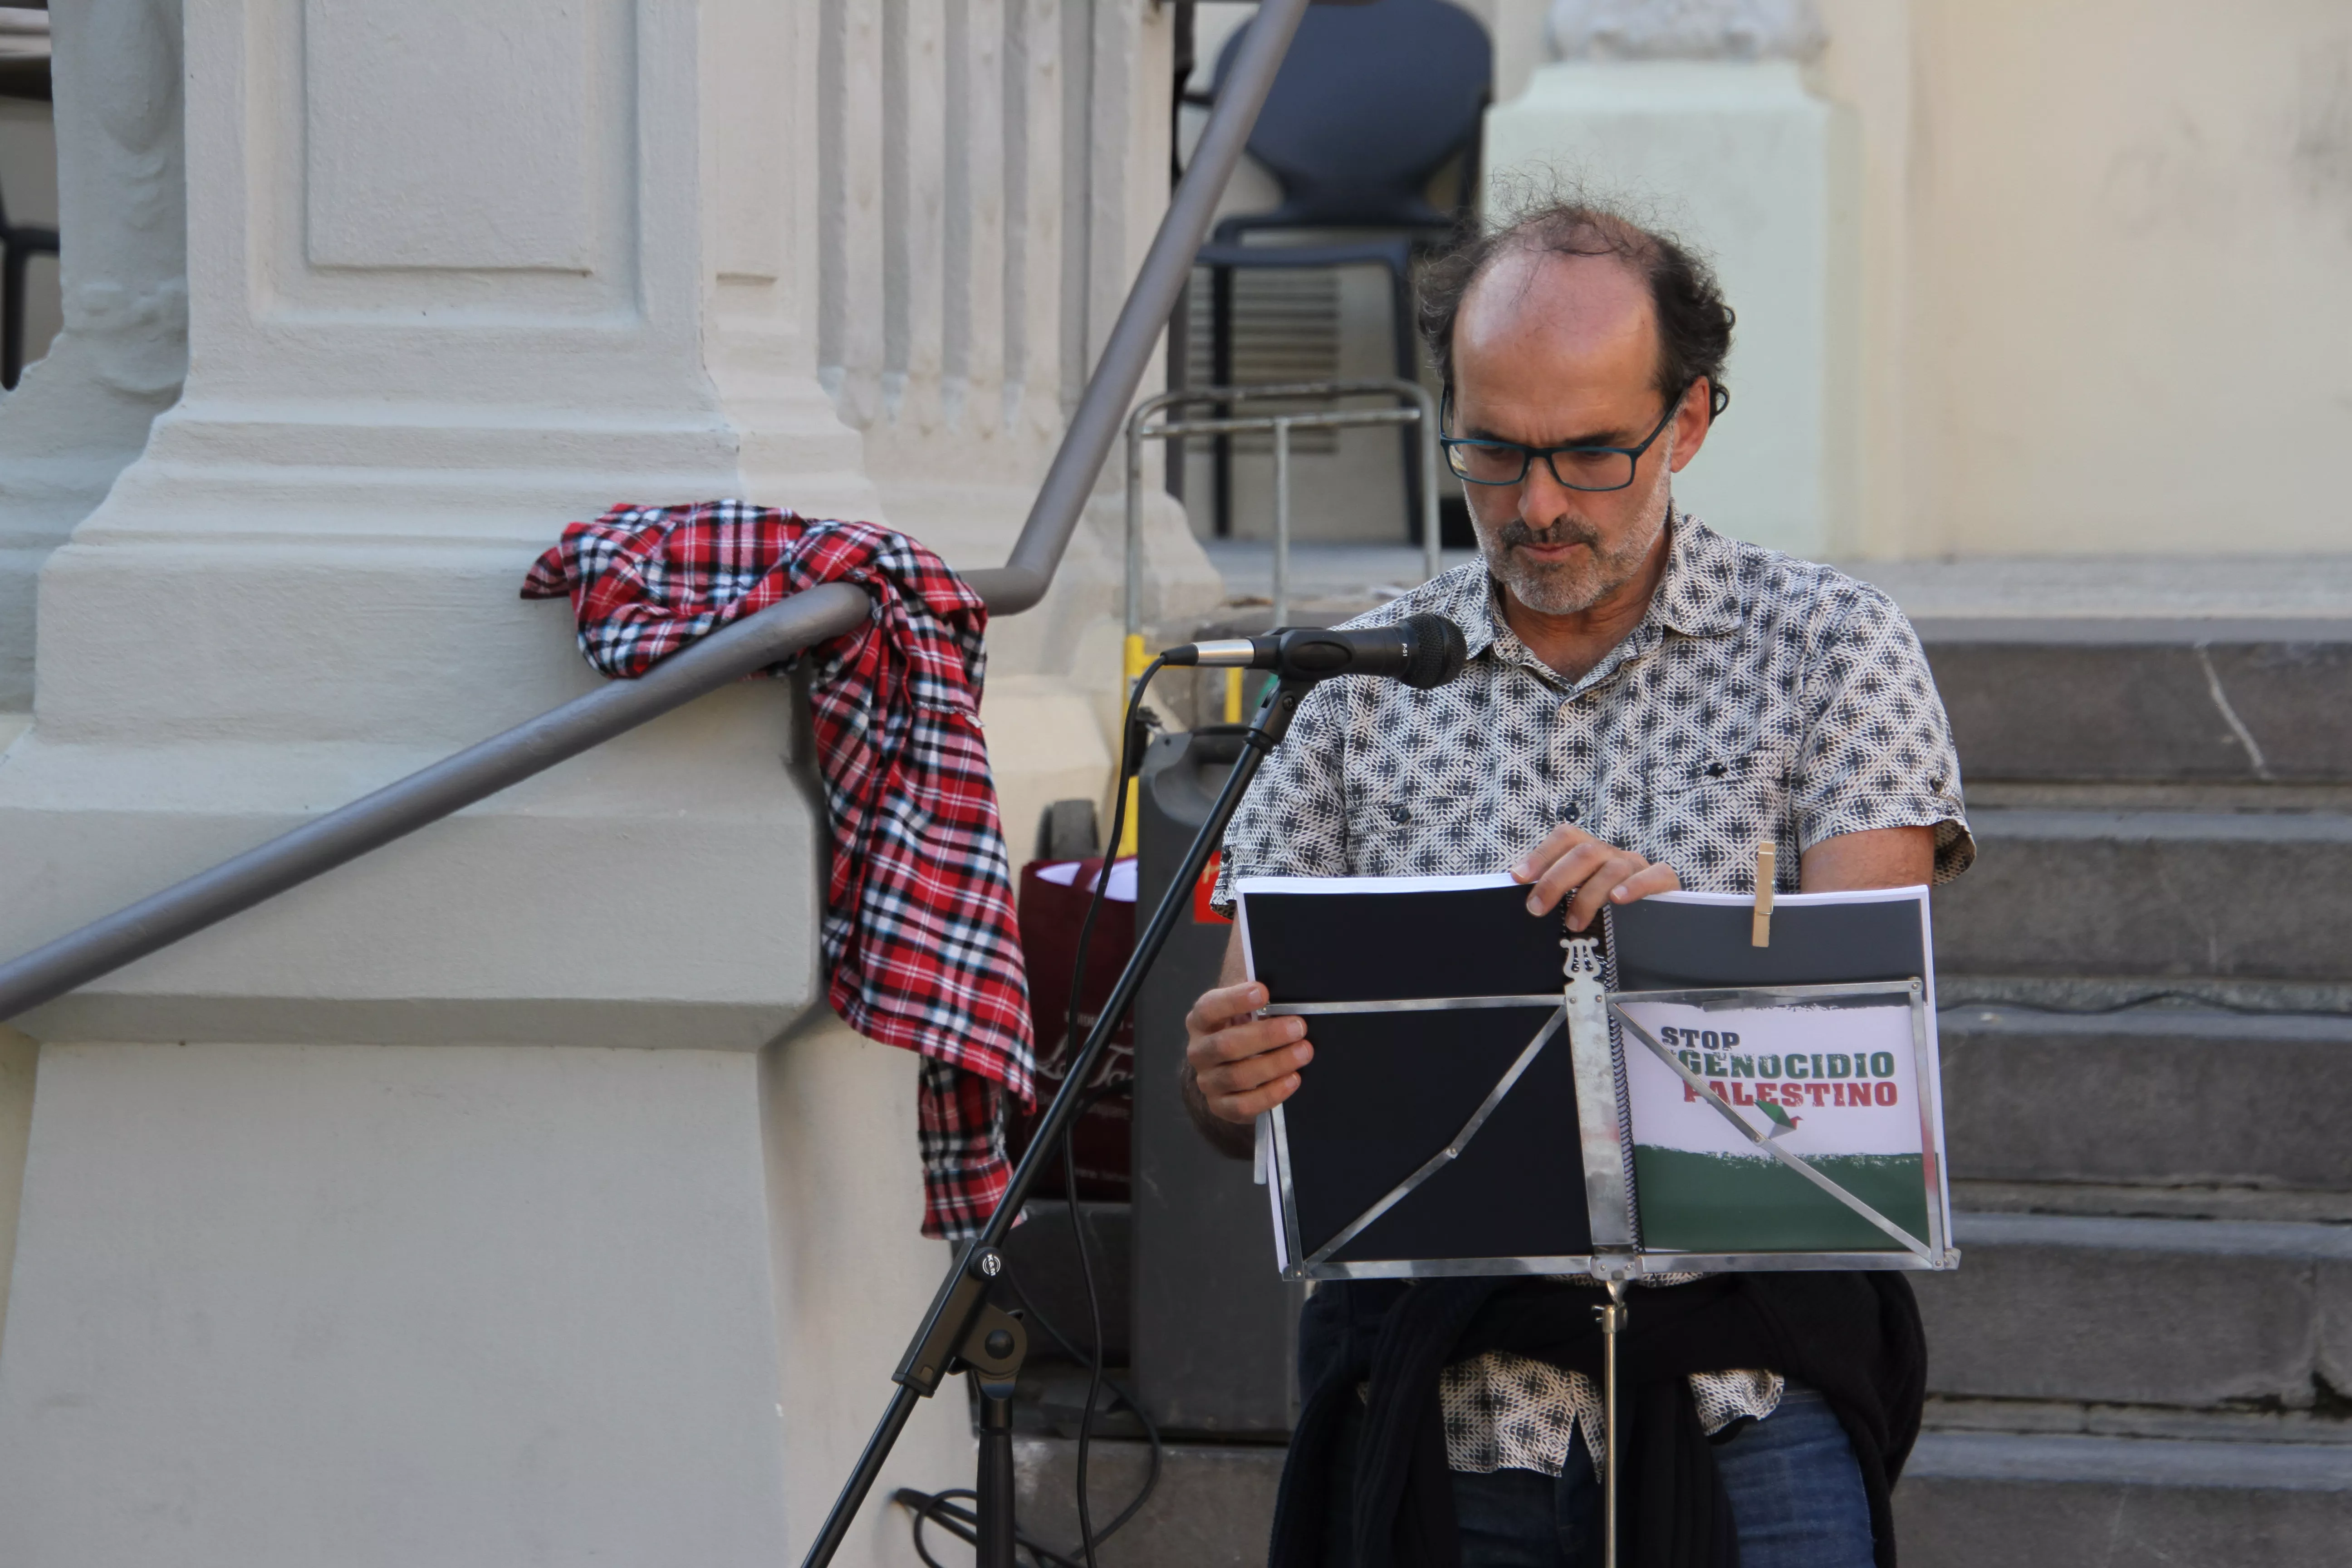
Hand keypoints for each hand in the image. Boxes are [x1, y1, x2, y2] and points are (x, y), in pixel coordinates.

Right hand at [1184, 979, 1312, 1124]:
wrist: (1232, 1068)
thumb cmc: (1245, 1029)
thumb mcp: (1245, 1010)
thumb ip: (1257, 999)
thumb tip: (1284, 984)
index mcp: (1201, 1021)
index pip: (1210, 1008)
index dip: (1234, 1000)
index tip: (1264, 992)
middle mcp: (1199, 1051)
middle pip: (1226, 1045)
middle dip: (1266, 1036)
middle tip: (1298, 1027)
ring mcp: (1208, 1081)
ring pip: (1237, 1076)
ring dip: (1275, 1064)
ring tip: (1304, 1052)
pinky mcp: (1221, 1106)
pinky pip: (1244, 1105)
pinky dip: (1271, 1093)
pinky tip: (1293, 1079)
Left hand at [1512, 824, 1680, 931]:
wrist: (1658, 916)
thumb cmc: (1609, 908)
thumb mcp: (1580, 895)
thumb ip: (1557, 891)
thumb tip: (1522, 895)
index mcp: (1591, 851)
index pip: (1565, 838)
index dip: (1541, 854)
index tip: (1518, 877)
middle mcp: (1612, 854)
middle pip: (1584, 853)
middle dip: (1555, 880)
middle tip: (1537, 908)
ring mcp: (1637, 865)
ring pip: (1611, 868)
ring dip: (1587, 896)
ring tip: (1572, 922)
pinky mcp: (1664, 880)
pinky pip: (1653, 875)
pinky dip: (1635, 886)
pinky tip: (1618, 900)